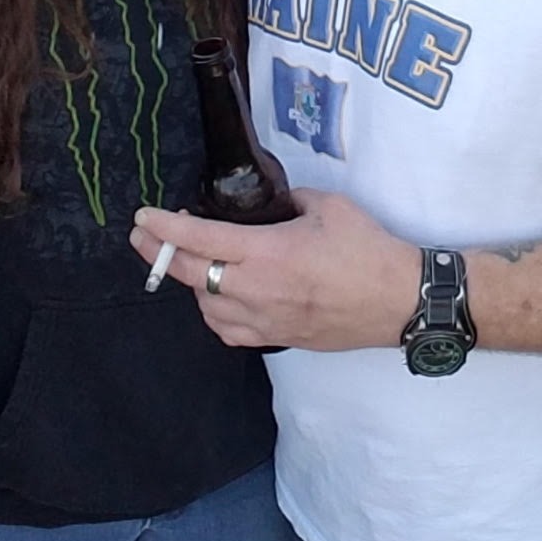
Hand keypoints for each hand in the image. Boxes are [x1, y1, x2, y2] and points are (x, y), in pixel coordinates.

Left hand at [130, 191, 420, 350]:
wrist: (399, 301)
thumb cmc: (368, 250)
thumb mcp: (329, 206)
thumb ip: (292, 202)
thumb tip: (274, 204)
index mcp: (267, 252)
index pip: (200, 239)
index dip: (165, 228)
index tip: (143, 218)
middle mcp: (256, 289)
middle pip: (191, 275)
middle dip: (159, 254)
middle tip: (143, 237)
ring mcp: (264, 320)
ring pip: (205, 306)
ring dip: (191, 284)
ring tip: (192, 263)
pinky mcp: (277, 339)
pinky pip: (228, 331)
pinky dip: (214, 313)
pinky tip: (218, 299)